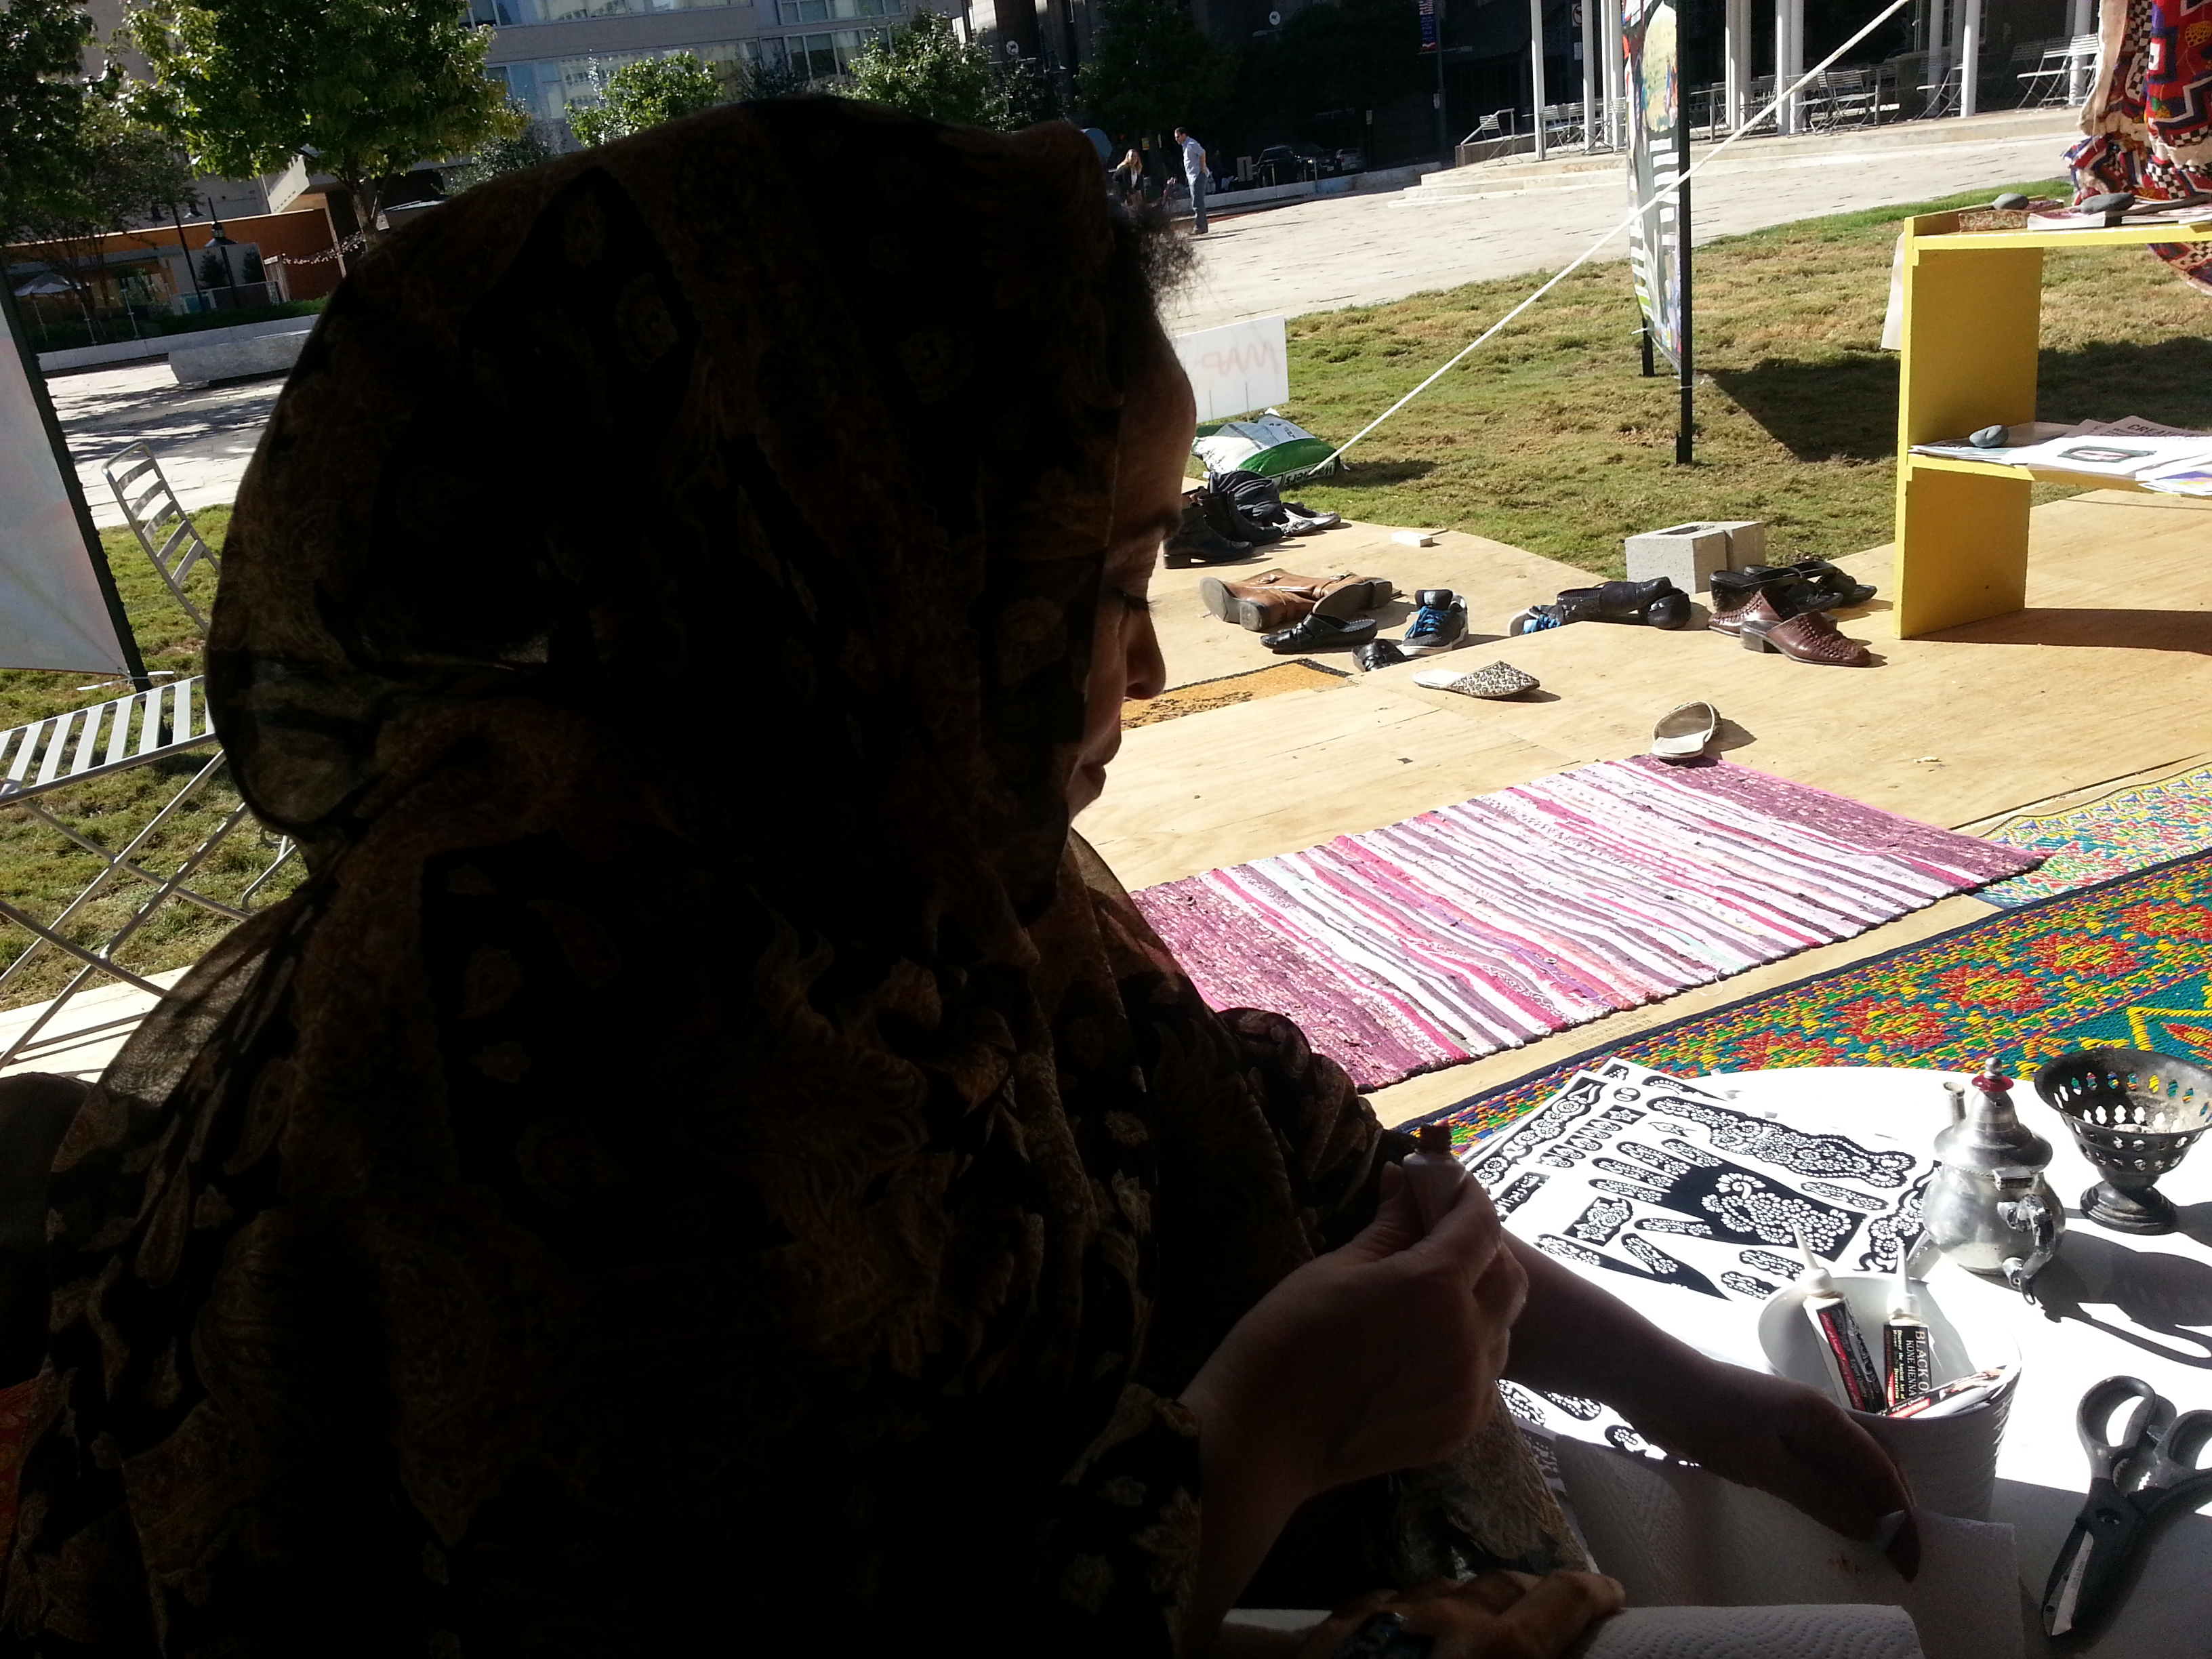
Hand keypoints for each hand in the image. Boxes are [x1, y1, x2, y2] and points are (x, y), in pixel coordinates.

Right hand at [1179, 1167, 1527, 1643]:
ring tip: (1433, 1294)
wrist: (1264, 1437)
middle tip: (1442, 1236)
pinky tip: (1427, 1346)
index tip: (1447, 1185)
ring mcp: (1472, 1390)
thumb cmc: (1287, 1338)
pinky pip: (1487, 1373)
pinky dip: (1471, 1348)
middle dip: (1483, 1247)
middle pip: (1508, 1276)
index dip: (1467, 1197)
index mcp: (1434, 1288)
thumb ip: (1390, 1227)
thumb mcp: (1337, 1268)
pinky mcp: (1464, 1427)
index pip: (1480, 1226)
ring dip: (1481, 1299)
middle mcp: (1468, 1338)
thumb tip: (1407, 1180)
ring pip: (1503, 1326)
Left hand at [1290, 1574, 1624, 1658]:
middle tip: (1544, 1611)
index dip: (1594, 1590)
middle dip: (1530, 1592)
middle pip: (1502, 1584)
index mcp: (1498, 1653)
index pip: (1563, 1598)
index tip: (1611, 1591)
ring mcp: (1385, 1612)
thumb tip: (1529, 1650)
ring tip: (1475, 1621)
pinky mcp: (1336, 1623)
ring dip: (1467, 1601)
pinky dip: (1409, 1608)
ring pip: (1442, 1586)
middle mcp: (1446, 1616)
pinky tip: (1405, 1625)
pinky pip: (1385, 1599)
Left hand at [1624, 1357, 1911, 1541]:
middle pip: (1871, 1465)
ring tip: (1868, 1548)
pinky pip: (1811, 1469)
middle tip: (1896, 1558)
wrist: (1653, 1383)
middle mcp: (1817, 1416)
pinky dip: (1826, 1496)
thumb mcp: (1765, 1466)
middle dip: (1890, 1510)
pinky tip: (1823, 1520)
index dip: (1901, 1517)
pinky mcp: (1767, 1435)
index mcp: (1826, 1417)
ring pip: (1841, 1468)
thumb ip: (1819, 1496)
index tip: (1908, 1563)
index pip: (1882, 1471)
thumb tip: (1872, 1528)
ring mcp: (1791, 1424)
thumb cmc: (1710, 1418)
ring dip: (1859, 1505)